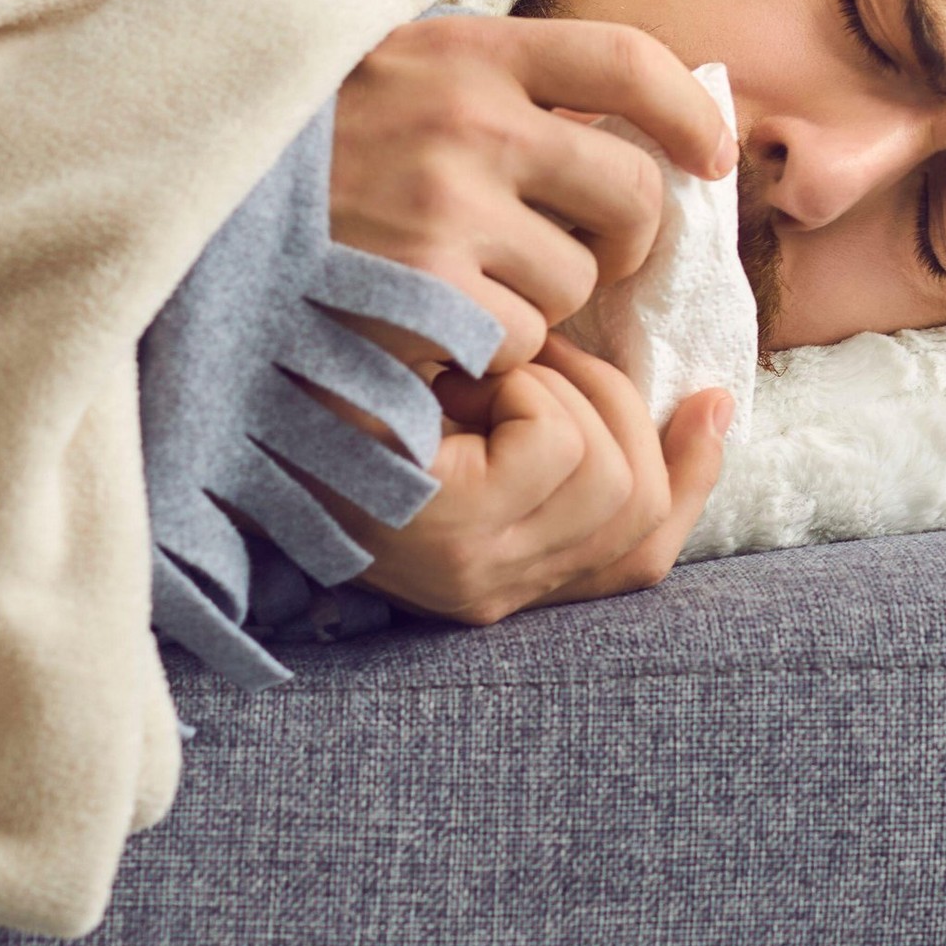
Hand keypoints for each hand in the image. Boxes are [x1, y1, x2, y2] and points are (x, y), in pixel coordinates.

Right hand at [330, 16, 735, 370]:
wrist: (177, 203)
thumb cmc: (301, 149)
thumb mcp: (394, 72)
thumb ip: (494, 86)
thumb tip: (626, 125)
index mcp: (466, 50)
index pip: (624, 60)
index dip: (687, 111)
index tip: (707, 154)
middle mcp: (468, 120)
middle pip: (632, 188)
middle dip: (631, 236)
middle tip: (594, 255)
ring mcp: (446, 208)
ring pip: (577, 279)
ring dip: (544, 300)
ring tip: (467, 287)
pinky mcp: (425, 294)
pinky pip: (522, 337)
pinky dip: (494, 348)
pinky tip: (433, 326)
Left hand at [351, 337, 730, 625]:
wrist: (235, 390)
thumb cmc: (346, 392)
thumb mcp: (483, 414)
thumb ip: (583, 427)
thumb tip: (710, 405)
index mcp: (502, 575)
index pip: (646, 557)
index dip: (691, 477)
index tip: (710, 400)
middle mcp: (492, 592)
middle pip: (639, 507)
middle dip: (609, 405)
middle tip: (535, 352)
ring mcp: (472, 574)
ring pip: (609, 470)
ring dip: (560, 391)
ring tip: (485, 370)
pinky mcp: (450, 537)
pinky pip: (561, 442)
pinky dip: (526, 388)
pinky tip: (463, 382)